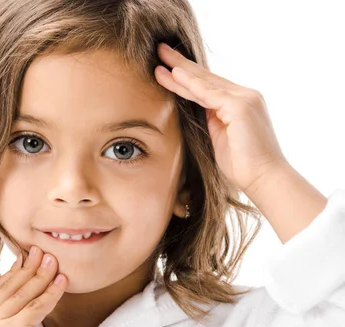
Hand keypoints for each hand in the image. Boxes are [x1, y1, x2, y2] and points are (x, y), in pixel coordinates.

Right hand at [0, 246, 65, 326]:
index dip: (12, 271)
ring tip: (54, 261)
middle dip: (28, 267)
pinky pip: (36, 307)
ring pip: (23, 295)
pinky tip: (62, 283)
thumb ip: (2, 318)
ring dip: (42, 275)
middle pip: (9, 288)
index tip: (25, 256)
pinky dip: (51, 294)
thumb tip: (19, 289)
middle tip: (42, 251)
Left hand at [154, 42, 287, 197]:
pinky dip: (192, 84)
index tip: (166, 67)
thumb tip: (196, 111)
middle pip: (206, 77)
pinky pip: (210, 93)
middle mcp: (245, 96)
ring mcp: (244, 99)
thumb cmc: (242, 165)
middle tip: (160, 49)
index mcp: (239, 103)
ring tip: (160, 57)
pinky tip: (176, 74)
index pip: (208, 85)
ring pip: (205, 82)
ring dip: (180, 70)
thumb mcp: (221, 137)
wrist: (264, 179)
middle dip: (181, 64)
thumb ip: (211, 120)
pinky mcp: (240, 107)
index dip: (186, 76)